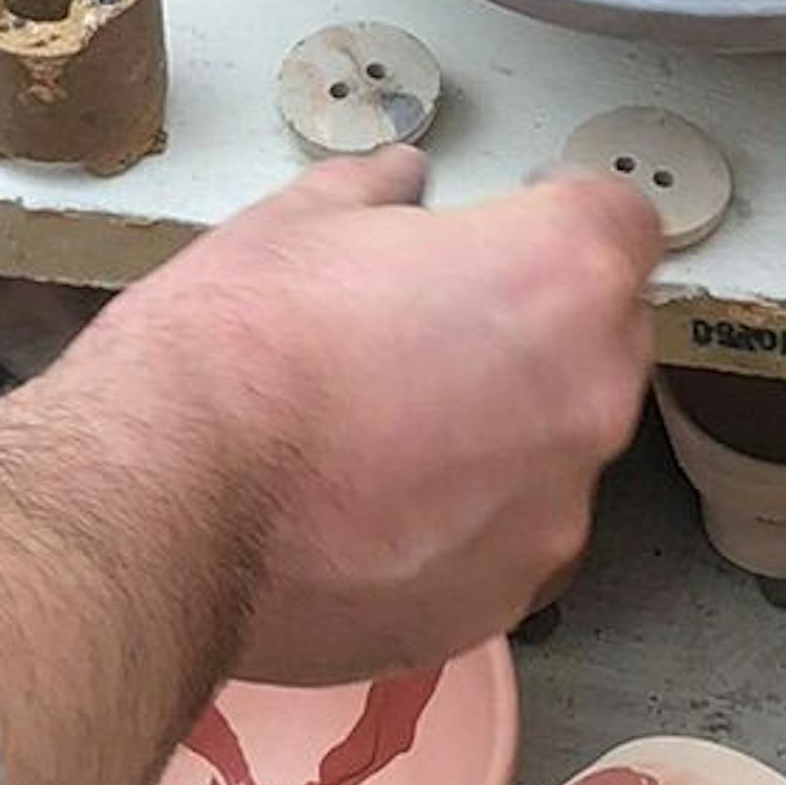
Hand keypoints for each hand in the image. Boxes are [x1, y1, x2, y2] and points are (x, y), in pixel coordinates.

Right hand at [71, 154, 660, 679]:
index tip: (510, 228)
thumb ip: (377, 195)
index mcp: (560, 274)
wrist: (165, 505)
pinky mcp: (506, 599)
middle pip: (600, 340)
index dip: (557, 216)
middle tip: (425, 334)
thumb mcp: (295, 221)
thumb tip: (397, 185)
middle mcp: (589, 395)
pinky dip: (461, 527)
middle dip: (533, 329)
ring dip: (499, 436)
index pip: (620, 223)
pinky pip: (508, 543)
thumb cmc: (230, 353)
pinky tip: (372, 512)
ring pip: (556, 451)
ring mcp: (556, 510)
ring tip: (384, 436)